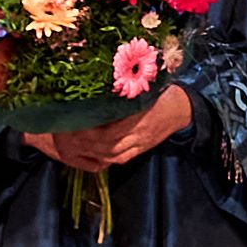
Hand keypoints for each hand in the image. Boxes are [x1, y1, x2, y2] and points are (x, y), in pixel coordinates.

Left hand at [29, 86, 198, 174]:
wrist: (182, 108)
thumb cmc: (161, 93)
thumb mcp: (143, 87)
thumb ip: (120, 92)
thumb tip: (92, 89)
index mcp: (137, 117)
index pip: (106, 130)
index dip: (86, 129)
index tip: (70, 120)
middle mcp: (137, 134)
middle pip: (104, 144)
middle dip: (82, 141)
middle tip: (64, 132)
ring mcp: (138, 144)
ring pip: (109, 154)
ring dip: (88, 151)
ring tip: (70, 143)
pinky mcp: (139, 151)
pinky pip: (117, 159)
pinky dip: (100, 157)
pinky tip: (87, 152)